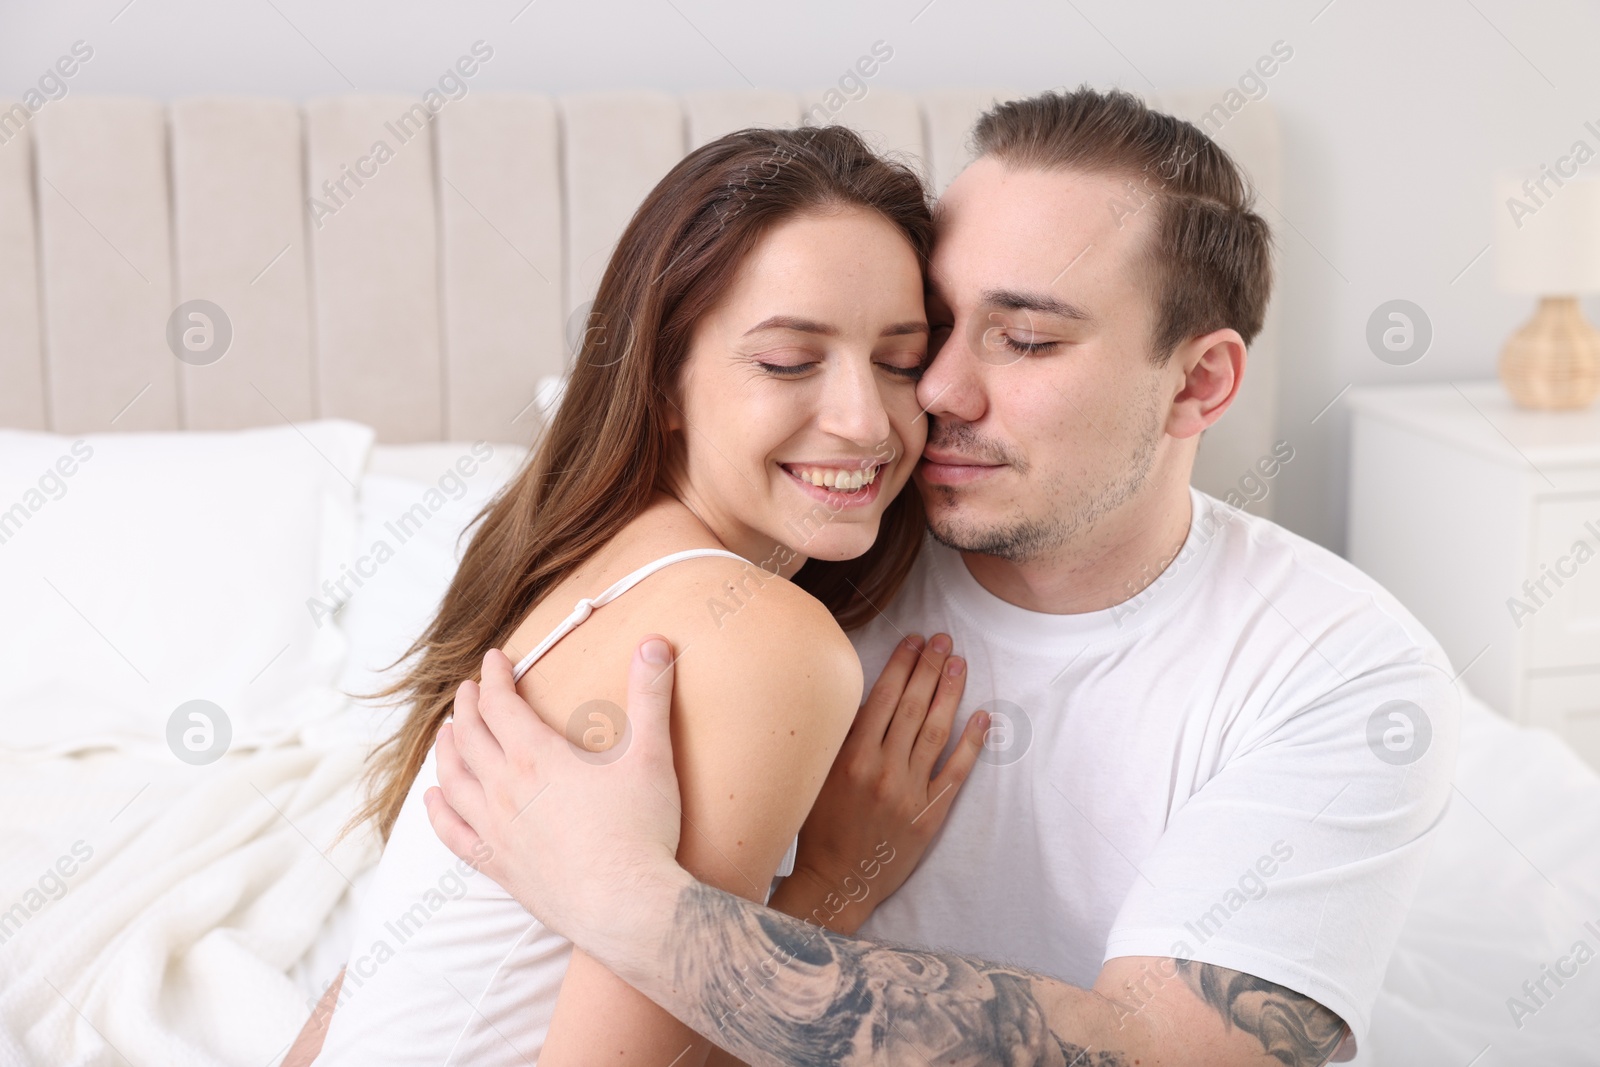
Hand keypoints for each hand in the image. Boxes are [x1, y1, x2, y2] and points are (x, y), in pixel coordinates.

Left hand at [424, 638, 689, 954]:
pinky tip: (433, 798)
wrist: (626, 906)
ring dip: (446, 751)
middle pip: (470, 738)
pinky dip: (437, 812)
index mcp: (537, 757)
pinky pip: (453, 834)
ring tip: (446, 734)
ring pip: (453, 781)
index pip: (500, 705)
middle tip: (468, 690)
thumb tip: (655, 642)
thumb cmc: (641, 830)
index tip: (494, 660)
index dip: (494, 678)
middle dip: (467, 707)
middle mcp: (505, 789)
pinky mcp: (498, 865)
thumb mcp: (653, 754)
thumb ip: (651, 694)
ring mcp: (496, 830)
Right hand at [779, 632, 988, 931]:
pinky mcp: (929, 815)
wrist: (836, 882)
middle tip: (942, 639)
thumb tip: (866, 698)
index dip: (901, 665)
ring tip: (959, 664)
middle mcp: (881, 770)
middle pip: (912, 707)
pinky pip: (955, 773)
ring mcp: (908, 792)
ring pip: (936, 732)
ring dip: (949, 694)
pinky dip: (971, 744)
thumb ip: (840, 739)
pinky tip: (982, 718)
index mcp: (850, 757)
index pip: (883, 698)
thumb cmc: (819, 827)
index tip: (913, 641)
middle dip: (928, 668)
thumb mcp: (816, 776)